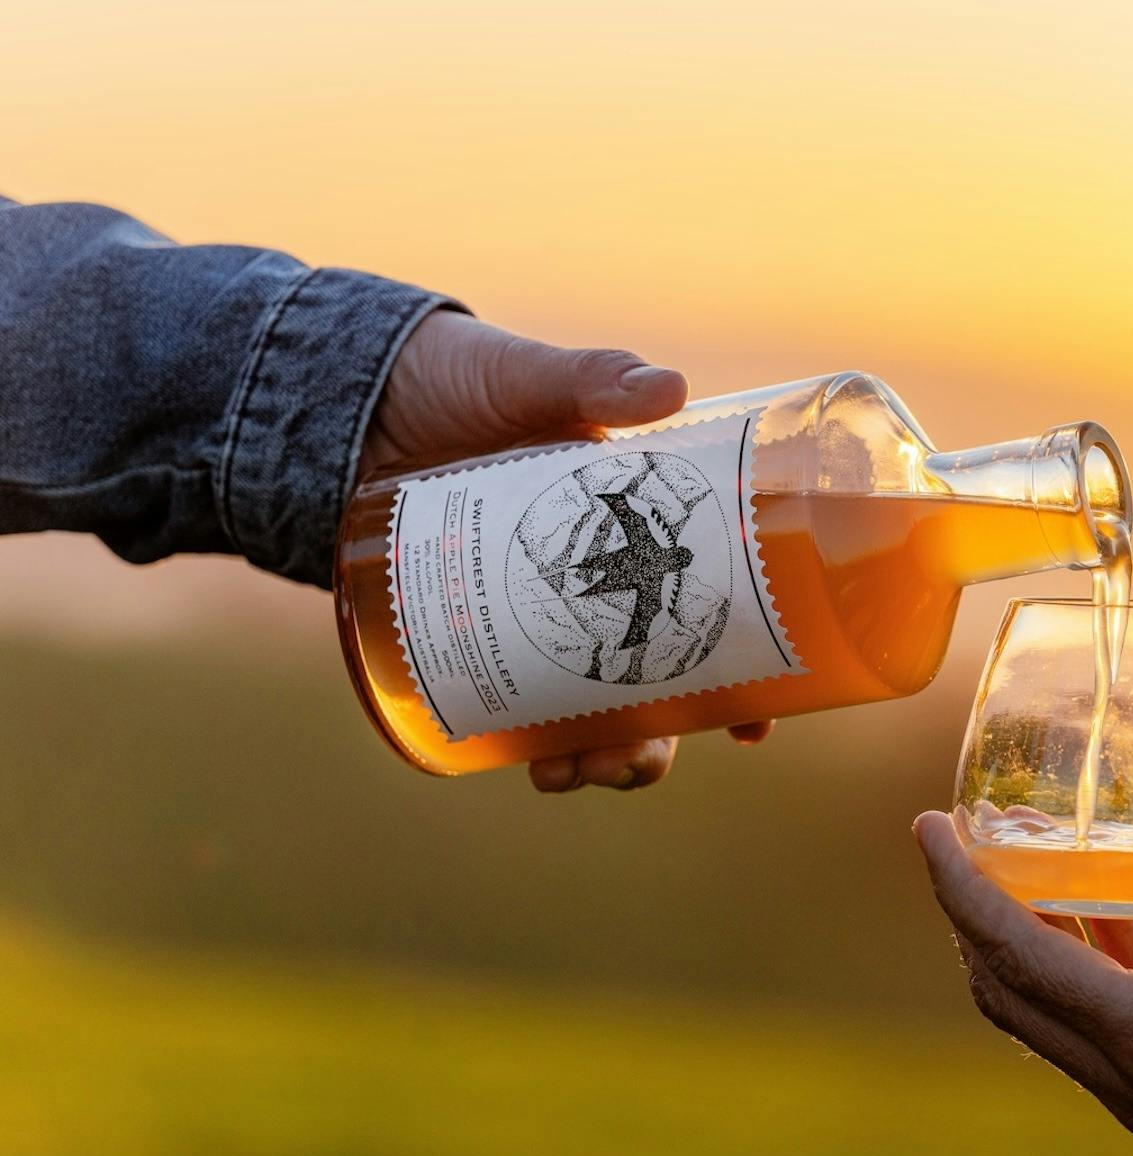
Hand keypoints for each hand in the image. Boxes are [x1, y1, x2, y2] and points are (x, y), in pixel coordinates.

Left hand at [363, 311, 773, 791]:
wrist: (354, 397)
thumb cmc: (460, 379)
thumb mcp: (531, 378)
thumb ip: (592, 379)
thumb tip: (672, 389)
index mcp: (639, 529)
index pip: (711, 610)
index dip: (746, 678)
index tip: (752, 730)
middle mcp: (602, 583)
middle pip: (653, 686)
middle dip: (656, 743)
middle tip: (633, 761)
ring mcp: (538, 613)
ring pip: (587, 708)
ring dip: (595, 757)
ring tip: (571, 773)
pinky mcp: (473, 628)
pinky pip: (513, 702)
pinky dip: (525, 742)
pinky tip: (525, 763)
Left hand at [914, 720, 1132, 1155]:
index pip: (1014, 956)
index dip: (959, 887)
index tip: (928, 826)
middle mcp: (1131, 1083)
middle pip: (1007, 991)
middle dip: (968, 912)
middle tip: (960, 837)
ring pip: (1045, 1017)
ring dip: (1018, 944)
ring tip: (1019, 864)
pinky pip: (1096, 1030)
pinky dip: (1078, 971)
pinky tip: (1106, 915)